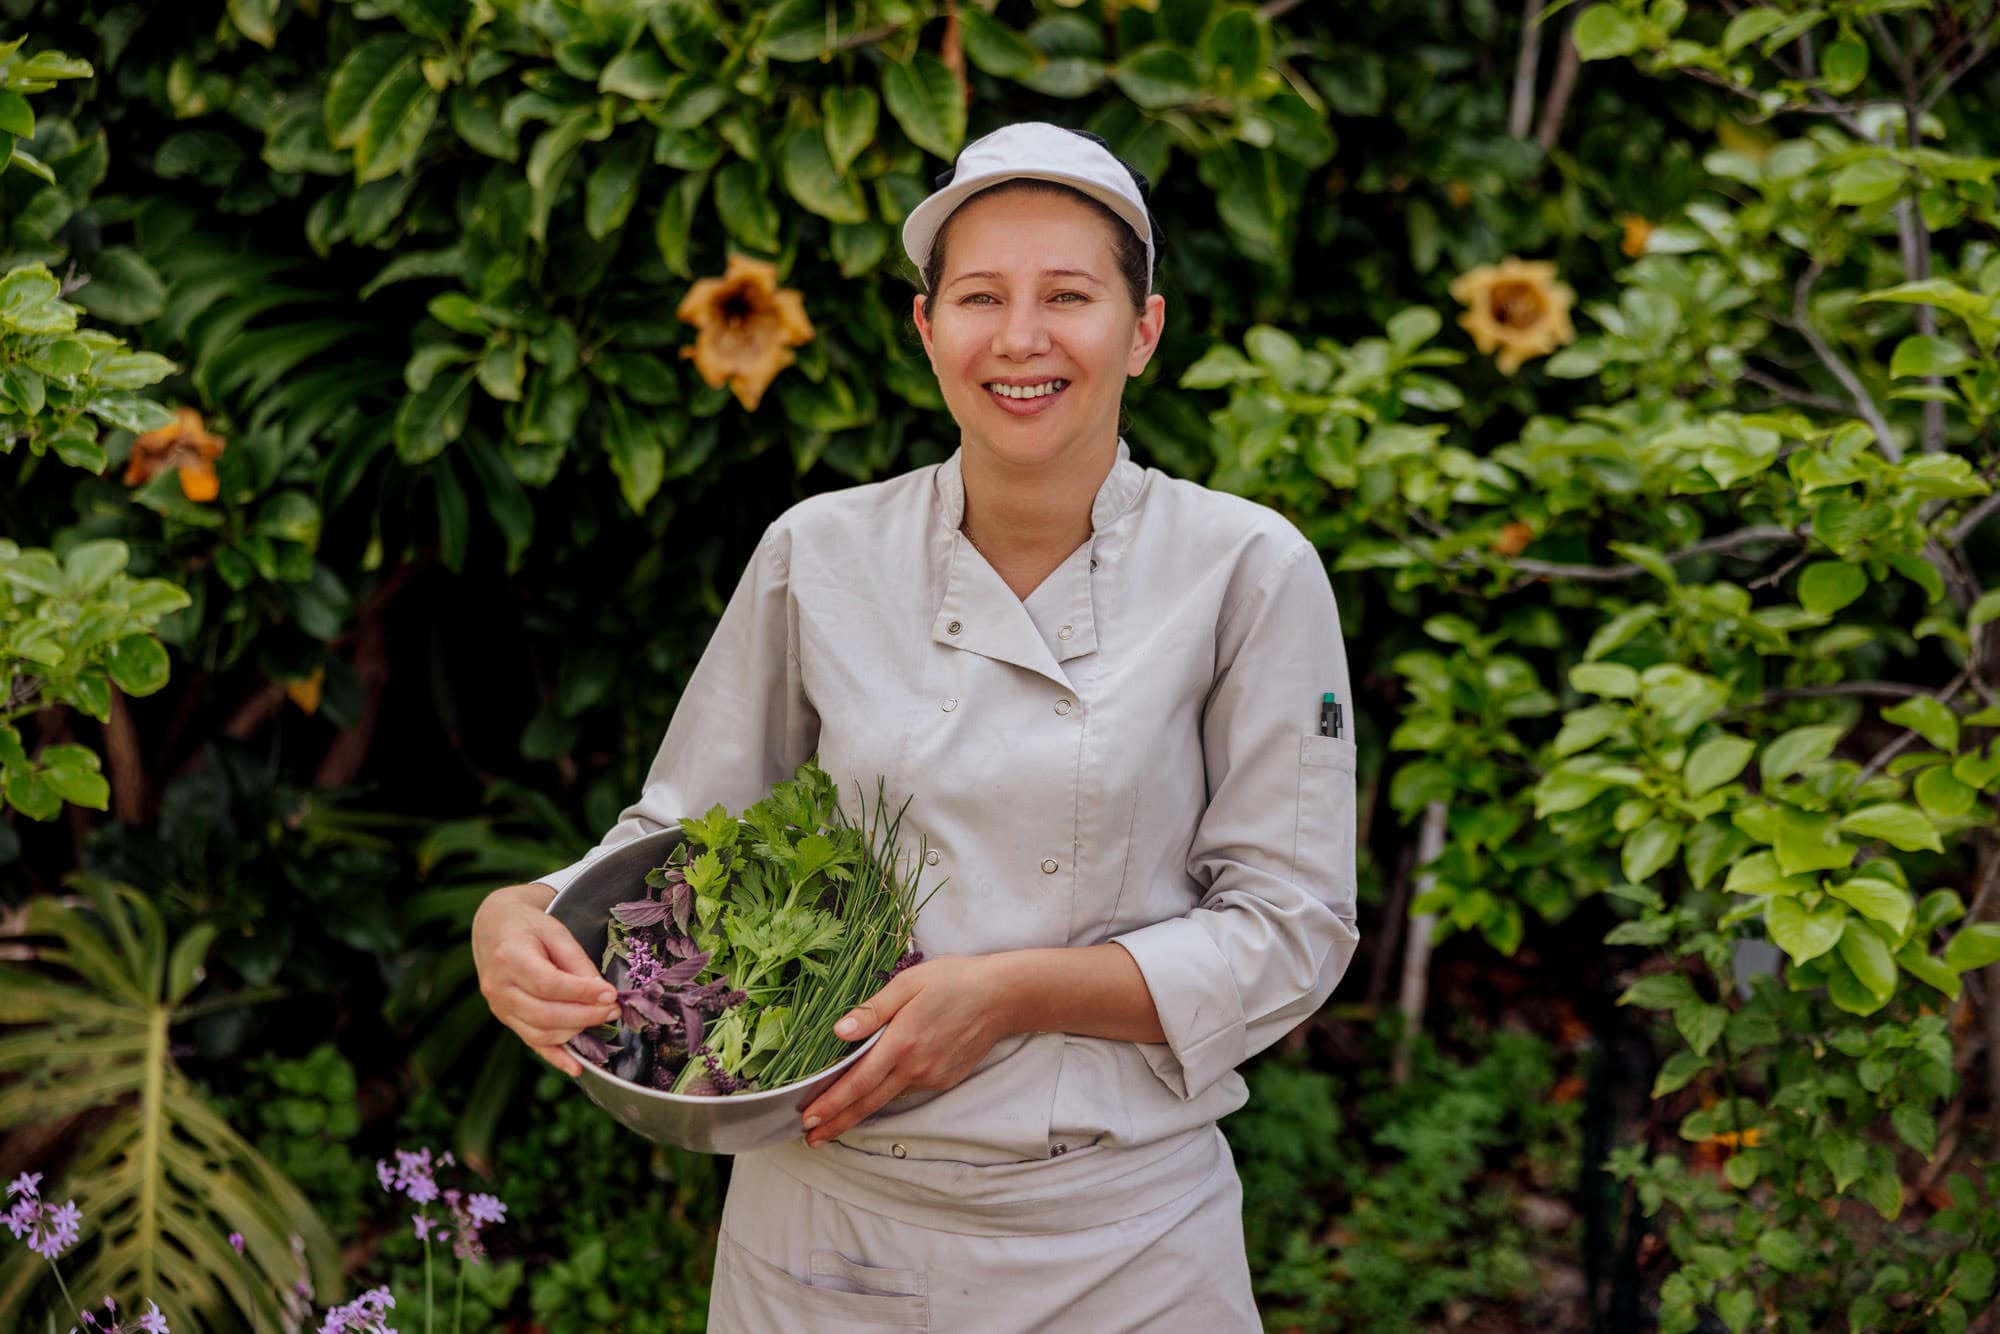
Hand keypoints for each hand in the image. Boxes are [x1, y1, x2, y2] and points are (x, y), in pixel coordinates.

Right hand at [472, 883, 621, 1076]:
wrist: (494, 928)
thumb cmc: (528, 926)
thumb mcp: (556, 932)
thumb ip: (577, 962)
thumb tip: (603, 994)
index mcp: (510, 957)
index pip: (549, 984)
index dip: (582, 993)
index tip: (611, 994)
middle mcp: (499, 987)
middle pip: (545, 1014)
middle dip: (585, 1016)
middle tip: (613, 1009)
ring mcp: (499, 1007)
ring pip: (540, 1032)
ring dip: (576, 1032)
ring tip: (603, 1018)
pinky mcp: (505, 1019)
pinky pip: (531, 1043)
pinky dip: (555, 1057)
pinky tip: (576, 1067)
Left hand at [798, 955, 1015, 1147]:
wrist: (1001, 997)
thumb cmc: (954, 981)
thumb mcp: (909, 984)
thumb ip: (872, 1010)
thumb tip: (839, 1031)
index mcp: (901, 1042)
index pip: (857, 1082)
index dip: (831, 1103)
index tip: (807, 1119)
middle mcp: (915, 1067)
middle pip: (868, 1102)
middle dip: (837, 1122)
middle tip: (811, 1138)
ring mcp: (931, 1077)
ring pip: (887, 1098)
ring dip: (858, 1112)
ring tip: (834, 1121)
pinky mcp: (944, 1079)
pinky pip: (907, 1089)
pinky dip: (886, 1095)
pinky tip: (874, 1093)